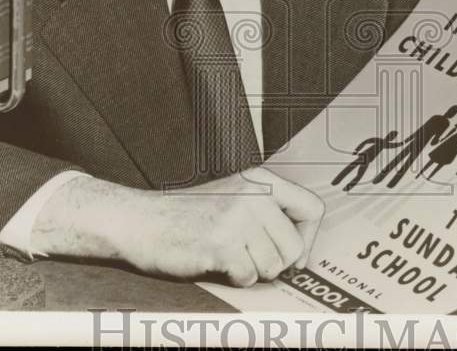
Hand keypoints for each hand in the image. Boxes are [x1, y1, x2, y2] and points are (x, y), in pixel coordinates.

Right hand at [32, 167, 324, 286]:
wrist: (143, 221)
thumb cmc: (191, 215)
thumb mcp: (236, 198)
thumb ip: (270, 213)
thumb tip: (304, 252)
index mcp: (261, 180)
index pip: (313, 209)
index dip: (308, 238)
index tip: (293, 253)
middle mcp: (255, 195)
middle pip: (295, 247)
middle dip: (275, 262)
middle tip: (248, 256)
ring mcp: (239, 218)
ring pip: (273, 266)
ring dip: (252, 269)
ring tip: (228, 254)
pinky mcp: (222, 243)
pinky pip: (250, 276)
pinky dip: (235, 277)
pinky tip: (217, 261)